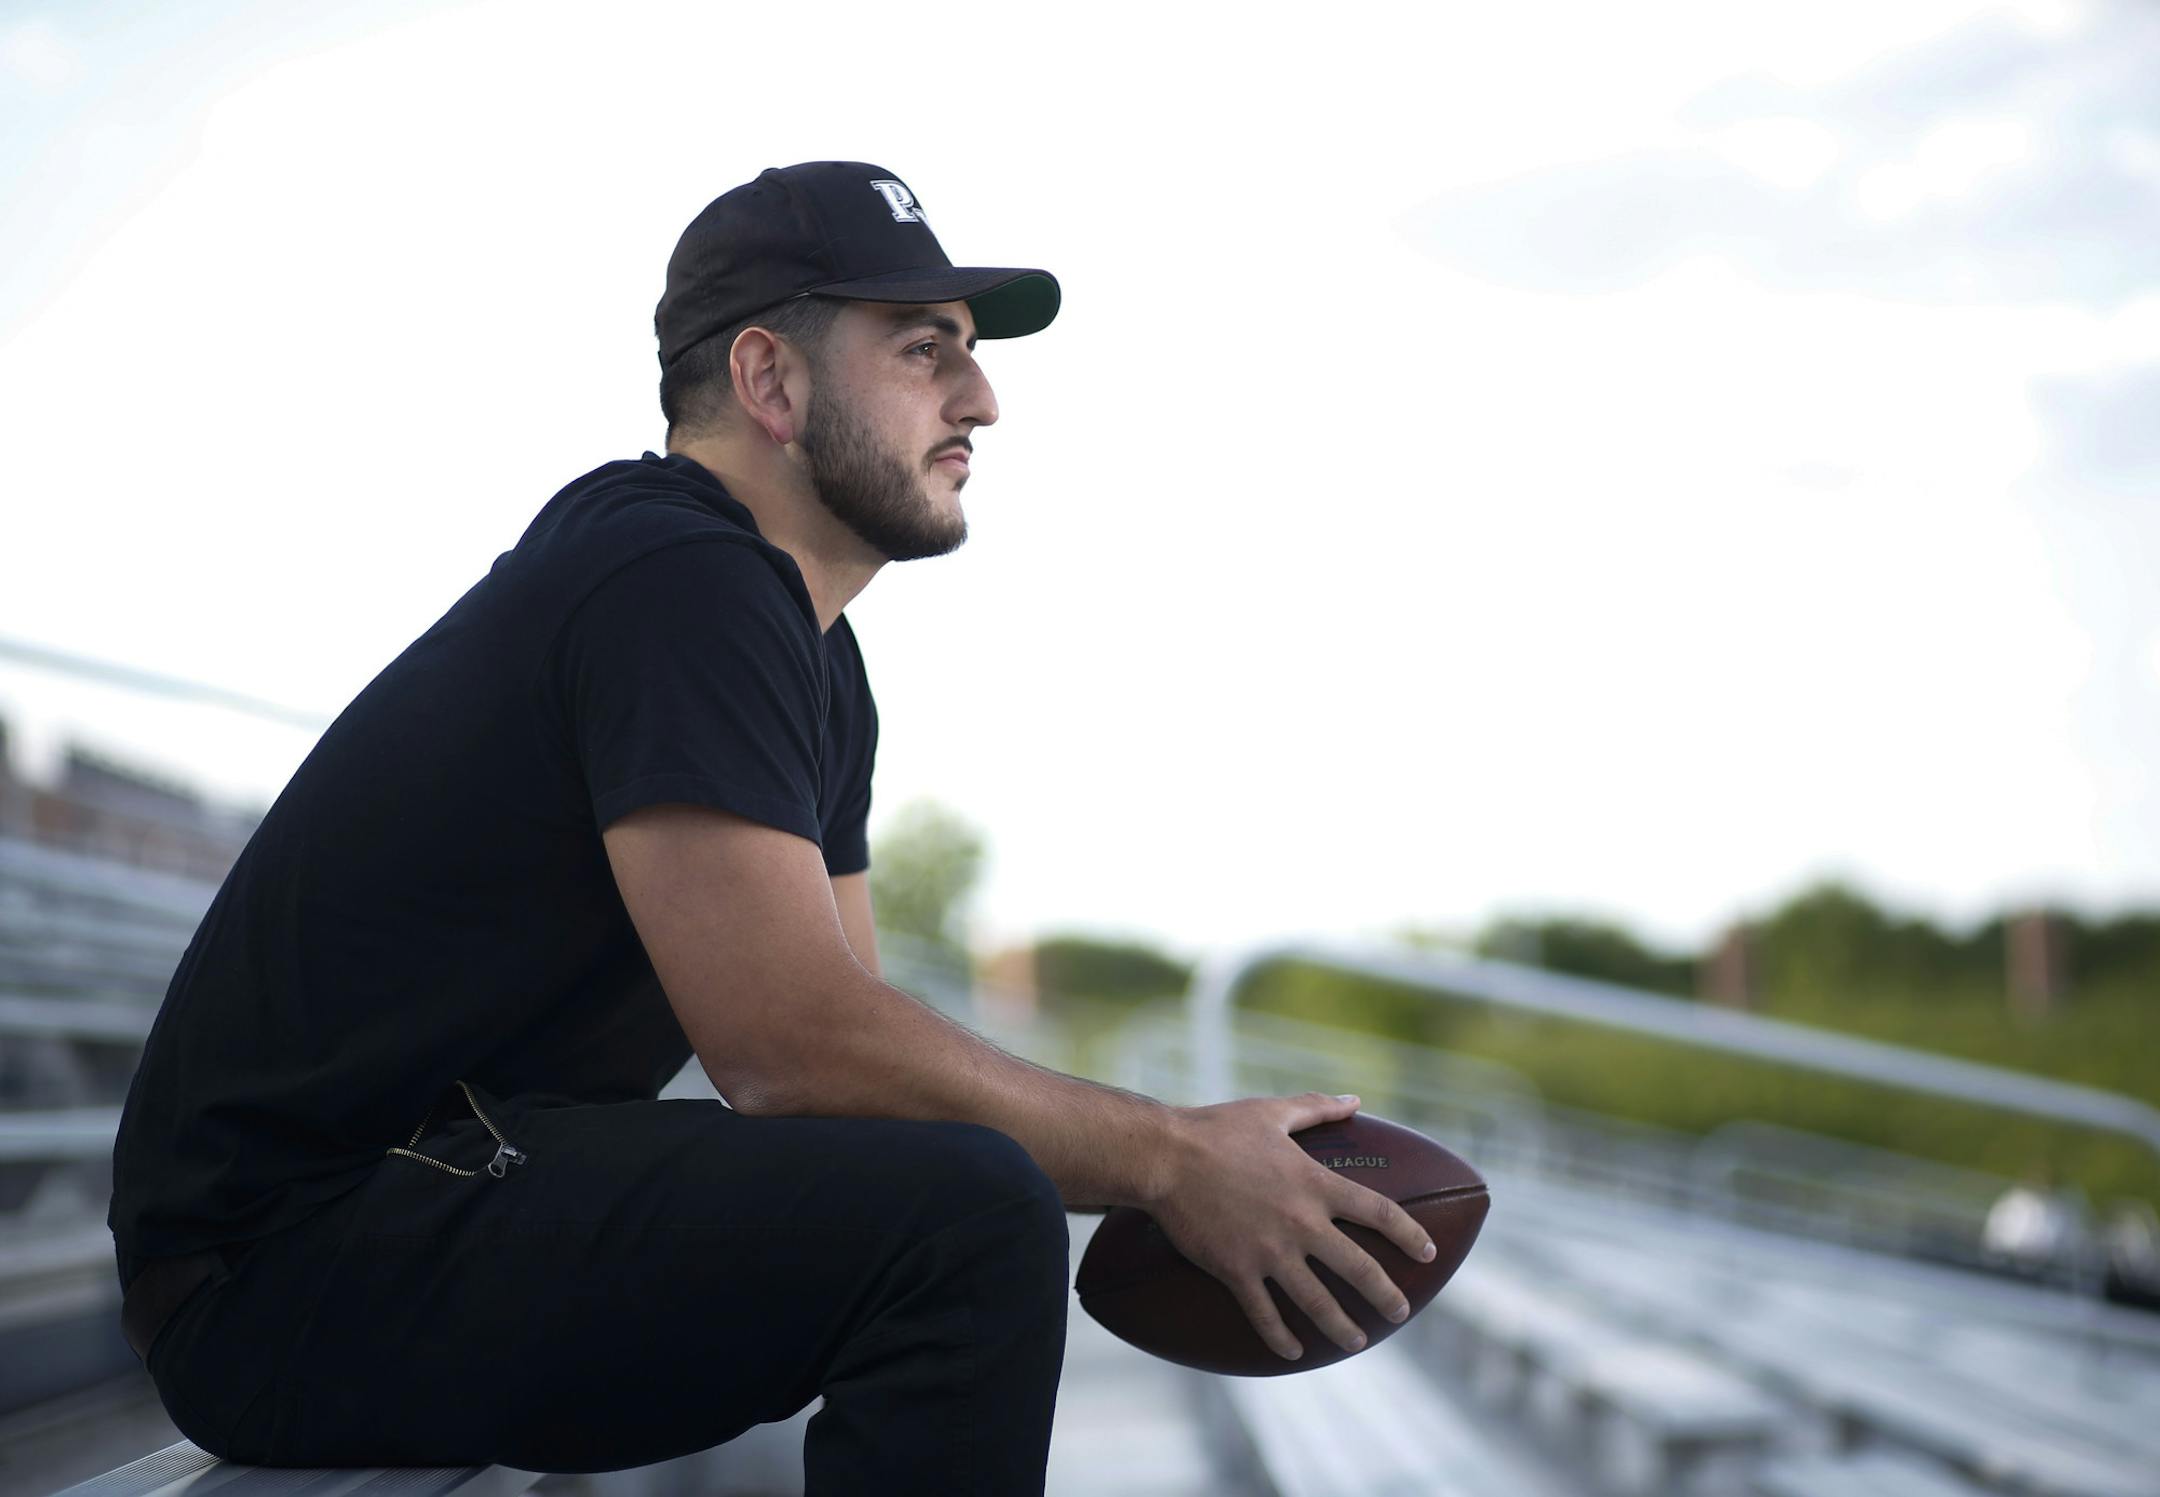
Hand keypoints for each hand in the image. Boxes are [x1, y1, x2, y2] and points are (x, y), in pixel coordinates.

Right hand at [1148, 1091, 1437, 1360]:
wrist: (1165, 1157)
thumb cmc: (1217, 1129)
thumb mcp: (1273, 1112)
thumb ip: (1318, 1106)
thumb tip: (1355, 1100)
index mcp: (1315, 1184)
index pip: (1379, 1213)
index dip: (1409, 1235)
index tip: (1428, 1253)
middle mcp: (1301, 1223)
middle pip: (1358, 1268)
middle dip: (1385, 1294)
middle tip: (1401, 1311)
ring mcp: (1269, 1252)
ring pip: (1317, 1301)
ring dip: (1342, 1326)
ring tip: (1358, 1342)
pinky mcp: (1237, 1271)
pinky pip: (1265, 1314)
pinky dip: (1281, 1337)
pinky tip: (1295, 1350)